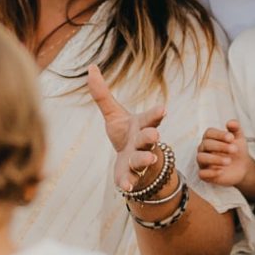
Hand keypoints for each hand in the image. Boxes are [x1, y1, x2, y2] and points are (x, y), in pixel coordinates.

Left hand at [87, 67, 165, 193]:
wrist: (133, 162)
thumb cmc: (126, 133)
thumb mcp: (113, 114)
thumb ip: (102, 94)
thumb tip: (91, 67)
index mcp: (141, 126)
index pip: (150, 118)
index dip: (156, 114)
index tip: (163, 109)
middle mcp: (142, 142)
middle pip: (148, 138)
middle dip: (151, 136)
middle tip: (154, 134)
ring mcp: (137, 159)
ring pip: (142, 158)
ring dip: (144, 158)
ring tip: (147, 158)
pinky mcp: (129, 174)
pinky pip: (130, 178)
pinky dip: (128, 182)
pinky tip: (127, 187)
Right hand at [196, 121, 254, 188]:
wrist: (242, 167)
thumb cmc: (237, 150)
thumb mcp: (239, 138)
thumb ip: (235, 128)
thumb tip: (230, 122)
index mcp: (210, 138)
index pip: (209, 133)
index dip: (219, 134)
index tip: (232, 138)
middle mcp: (203, 149)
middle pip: (205, 144)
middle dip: (220, 146)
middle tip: (235, 149)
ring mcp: (203, 162)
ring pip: (201, 158)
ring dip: (215, 159)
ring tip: (229, 161)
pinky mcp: (205, 175)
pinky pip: (202, 174)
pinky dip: (210, 172)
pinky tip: (221, 171)